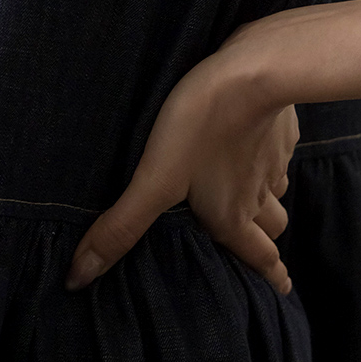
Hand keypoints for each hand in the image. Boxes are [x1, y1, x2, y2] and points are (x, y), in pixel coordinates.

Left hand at [65, 40, 298, 294]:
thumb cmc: (200, 126)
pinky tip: (254, 145)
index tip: (281, 290)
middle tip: (264, 251)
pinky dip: (269, 158)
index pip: (259, 258)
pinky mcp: (280, 126)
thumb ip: (121, 226)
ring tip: (255, 200)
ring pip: (277, 191)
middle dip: (267, 242)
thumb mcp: (154, 180)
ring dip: (268, 200)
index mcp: (232, 215)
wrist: (254, 71)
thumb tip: (79, 278)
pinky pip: (279, 152)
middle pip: (273, 228)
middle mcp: (258, 194)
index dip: (271, 277)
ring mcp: (273, 159)